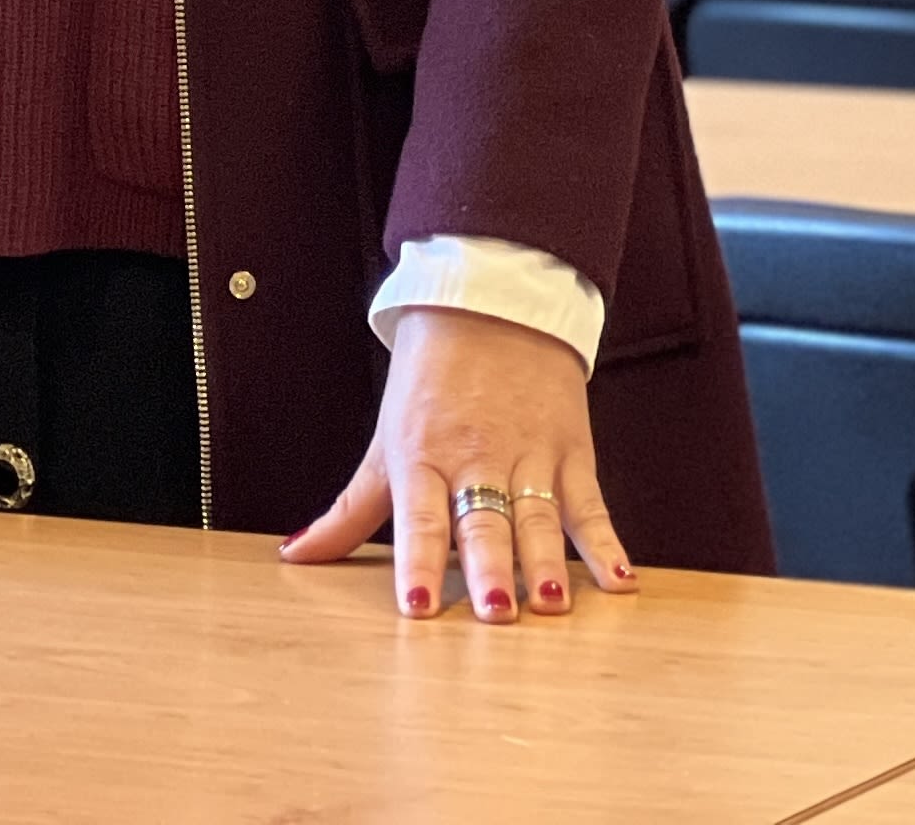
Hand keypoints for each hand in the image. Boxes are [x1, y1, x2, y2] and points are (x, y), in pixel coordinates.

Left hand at [277, 305, 636, 621]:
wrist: (489, 301)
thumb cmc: (430, 378)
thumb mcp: (386, 440)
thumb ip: (350, 510)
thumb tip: (296, 557)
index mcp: (423, 455)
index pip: (418, 518)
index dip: (417, 563)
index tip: (418, 608)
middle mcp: (476, 457)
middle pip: (483, 521)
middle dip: (490, 569)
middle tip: (495, 613)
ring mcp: (529, 453)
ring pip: (538, 516)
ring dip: (548, 563)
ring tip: (551, 604)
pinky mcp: (571, 450)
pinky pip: (590, 504)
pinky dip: (607, 543)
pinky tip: (619, 581)